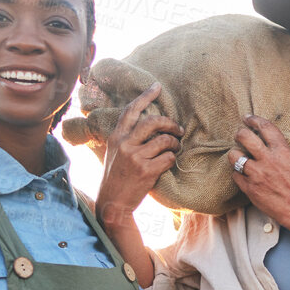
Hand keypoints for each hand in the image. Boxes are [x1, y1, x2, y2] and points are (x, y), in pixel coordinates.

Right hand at [95, 83, 179, 227]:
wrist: (112, 203)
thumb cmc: (116, 177)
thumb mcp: (114, 153)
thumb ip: (126, 138)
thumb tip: (145, 124)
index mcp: (116, 137)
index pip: (131, 110)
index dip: (145, 96)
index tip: (157, 87)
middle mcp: (125, 144)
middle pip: (152, 122)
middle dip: (169, 123)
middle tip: (178, 129)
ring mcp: (136, 158)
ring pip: (164, 140)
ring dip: (175, 143)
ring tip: (175, 148)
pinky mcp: (146, 171)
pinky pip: (168, 158)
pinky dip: (172, 158)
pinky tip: (169, 161)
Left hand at [231, 114, 289, 228]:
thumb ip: (280, 151)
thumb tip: (266, 142)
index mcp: (282, 151)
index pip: (265, 127)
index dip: (254, 119)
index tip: (248, 118)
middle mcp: (268, 160)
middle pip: (244, 136)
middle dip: (240, 133)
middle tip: (240, 135)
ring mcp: (257, 175)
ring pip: (234, 156)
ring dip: (235, 155)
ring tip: (239, 157)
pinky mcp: (250, 189)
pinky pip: (235, 175)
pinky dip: (238, 174)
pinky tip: (244, 175)